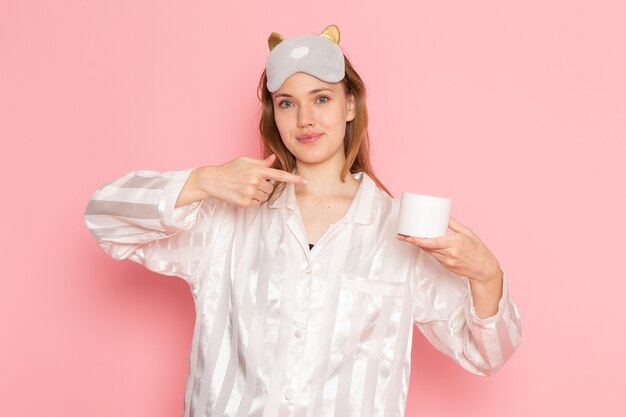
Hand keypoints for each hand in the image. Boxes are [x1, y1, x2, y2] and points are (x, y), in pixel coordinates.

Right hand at [188, 154, 306, 207]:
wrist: (212, 180)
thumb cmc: (228, 169)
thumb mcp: (244, 161)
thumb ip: (261, 162)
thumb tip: (273, 159)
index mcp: (256, 169)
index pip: (279, 175)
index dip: (293, 179)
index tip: (304, 181)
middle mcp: (255, 181)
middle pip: (271, 189)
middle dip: (264, 187)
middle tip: (250, 183)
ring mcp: (250, 192)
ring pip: (264, 197)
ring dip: (258, 195)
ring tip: (245, 188)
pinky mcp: (245, 202)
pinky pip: (257, 204)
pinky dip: (252, 201)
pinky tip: (242, 195)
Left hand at [397, 216, 501, 283]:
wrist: (484, 269)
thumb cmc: (478, 250)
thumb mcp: (467, 232)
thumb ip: (453, 224)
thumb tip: (443, 214)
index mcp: (454, 243)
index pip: (431, 242)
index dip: (417, 240)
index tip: (408, 236)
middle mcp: (449, 254)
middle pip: (426, 248)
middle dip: (413, 242)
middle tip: (402, 235)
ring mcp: (447, 262)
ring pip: (429, 253)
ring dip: (419, 246)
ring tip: (408, 239)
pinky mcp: (446, 267)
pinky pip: (435, 257)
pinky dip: (429, 251)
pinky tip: (424, 245)